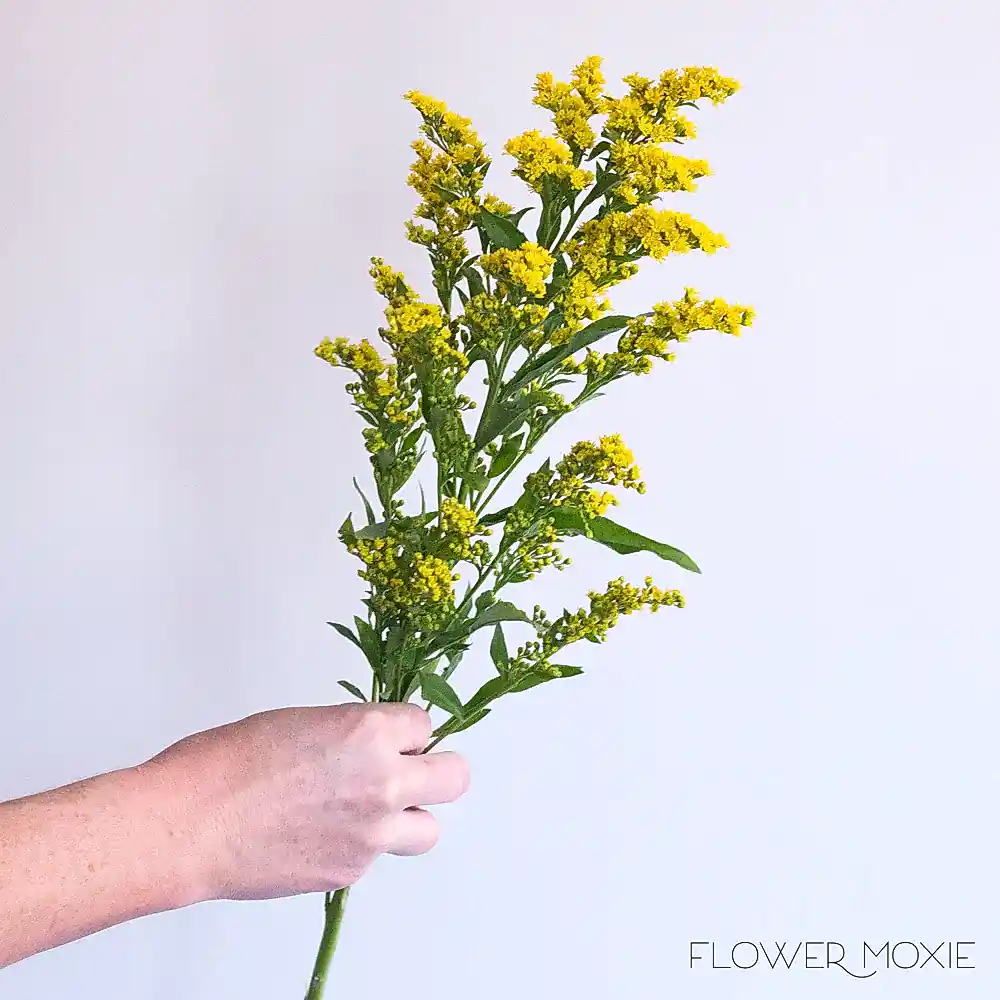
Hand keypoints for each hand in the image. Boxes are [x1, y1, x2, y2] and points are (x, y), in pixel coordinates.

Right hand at [138, 703, 469, 901]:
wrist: (191, 823)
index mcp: (370, 731)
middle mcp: (383, 781)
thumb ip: (352, 735)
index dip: (406, 732)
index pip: (425, 725)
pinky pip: (378, 856)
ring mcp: (372, 832)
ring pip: (428, 828)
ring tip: (372, 812)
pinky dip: (362, 846)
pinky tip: (323, 834)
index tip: (394, 738)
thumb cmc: (229, 763)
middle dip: (435, 772)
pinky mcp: (351, 871)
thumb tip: (370, 747)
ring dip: (408, 817)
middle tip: (412, 772)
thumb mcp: (303, 722)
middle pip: (454, 777)